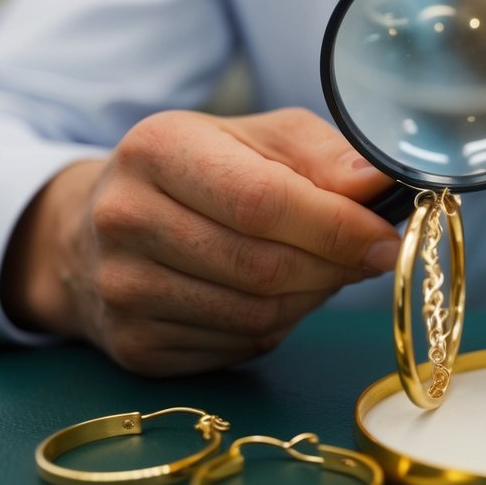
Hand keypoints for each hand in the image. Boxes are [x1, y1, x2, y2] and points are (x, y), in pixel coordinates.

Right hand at [0, 107, 399, 375]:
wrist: (99, 227)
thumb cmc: (202, 171)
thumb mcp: (258, 138)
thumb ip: (322, 155)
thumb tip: (381, 185)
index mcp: (159, 150)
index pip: (264, 202)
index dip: (336, 227)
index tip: (386, 240)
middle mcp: (127, 219)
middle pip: (263, 267)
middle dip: (333, 268)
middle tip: (367, 258)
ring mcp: (122, 288)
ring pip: (256, 314)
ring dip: (311, 298)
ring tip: (322, 271)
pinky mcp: (134, 344)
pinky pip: (237, 345)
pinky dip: (277, 325)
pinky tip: (277, 296)